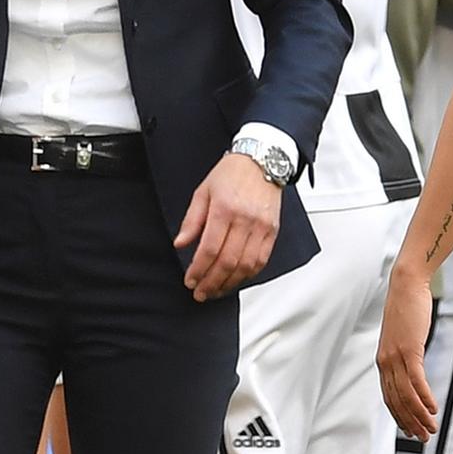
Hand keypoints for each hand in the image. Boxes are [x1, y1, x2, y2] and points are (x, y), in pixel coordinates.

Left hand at [174, 152, 282, 300]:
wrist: (262, 160)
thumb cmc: (232, 173)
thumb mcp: (202, 192)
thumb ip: (191, 220)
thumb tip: (180, 244)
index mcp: (223, 209)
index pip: (209, 249)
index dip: (198, 270)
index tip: (190, 280)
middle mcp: (244, 220)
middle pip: (227, 261)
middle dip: (211, 282)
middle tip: (201, 293)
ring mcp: (261, 227)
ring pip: (245, 265)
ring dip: (229, 283)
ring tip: (216, 291)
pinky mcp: (272, 231)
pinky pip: (261, 260)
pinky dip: (248, 275)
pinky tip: (236, 280)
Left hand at [377, 260, 437, 440]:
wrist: (406, 285)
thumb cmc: (407, 308)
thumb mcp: (403, 336)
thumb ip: (405, 354)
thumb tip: (413, 366)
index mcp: (383, 361)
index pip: (389, 397)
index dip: (400, 417)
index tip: (410, 431)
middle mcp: (386, 362)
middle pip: (396, 401)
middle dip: (410, 422)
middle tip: (423, 437)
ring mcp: (396, 357)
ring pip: (406, 395)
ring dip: (419, 415)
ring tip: (431, 428)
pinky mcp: (408, 350)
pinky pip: (416, 381)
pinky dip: (425, 398)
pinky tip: (433, 408)